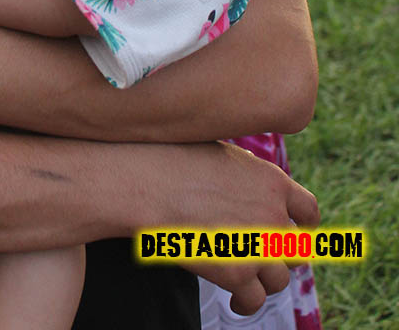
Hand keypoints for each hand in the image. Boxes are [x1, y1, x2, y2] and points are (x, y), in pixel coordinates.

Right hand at [158, 140, 318, 315]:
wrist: (150, 185)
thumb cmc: (176, 161)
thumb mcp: (224, 154)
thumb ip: (248, 174)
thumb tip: (252, 181)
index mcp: (274, 182)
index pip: (309, 211)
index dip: (304, 226)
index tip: (298, 234)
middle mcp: (274, 216)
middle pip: (296, 250)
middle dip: (280, 255)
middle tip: (260, 256)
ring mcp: (259, 248)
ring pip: (279, 279)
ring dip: (263, 280)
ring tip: (245, 279)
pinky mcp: (237, 275)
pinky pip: (255, 300)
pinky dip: (246, 304)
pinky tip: (236, 302)